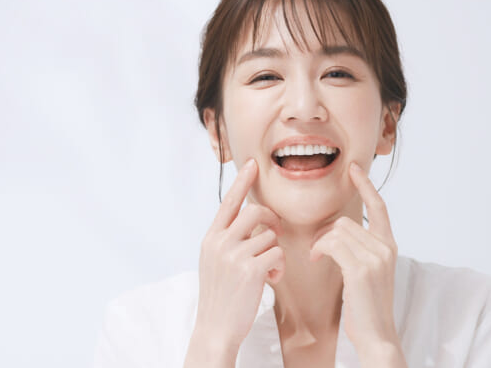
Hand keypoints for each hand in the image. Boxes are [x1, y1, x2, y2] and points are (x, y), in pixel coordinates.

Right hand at [192, 158, 285, 352]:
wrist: (215, 327)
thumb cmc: (219, 296)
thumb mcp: (214, 262)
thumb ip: (227, 240)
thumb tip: (250, 223)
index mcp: (211, 238)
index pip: (229, 202)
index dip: (242, 182)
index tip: (252, 164)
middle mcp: (220, 242)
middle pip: (256, 211)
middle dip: (272, 220)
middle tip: (276, 232)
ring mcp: (234, 255)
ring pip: (270, 235)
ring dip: (275, 252)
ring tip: (268, 270)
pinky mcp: (251, 269)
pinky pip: (277, 254)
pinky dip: (279, 267)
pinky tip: (271, 279)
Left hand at [309, 161, 401, 356]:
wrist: (376, 336)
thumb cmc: (366, 307)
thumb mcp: (368, 273)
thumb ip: (361, 250)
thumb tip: (338, 234)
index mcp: (389, 246)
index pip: (379, 206)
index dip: (366, 185)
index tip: (354, 169)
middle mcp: (385, 248)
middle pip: (345, 221)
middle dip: (324, 232)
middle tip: (316, 250)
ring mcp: (375, 257)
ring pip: (337, 231)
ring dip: (319, 242)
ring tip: (316, 257)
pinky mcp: (361, 269)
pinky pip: (331, 244)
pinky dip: (318, 249)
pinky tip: (315, 260)